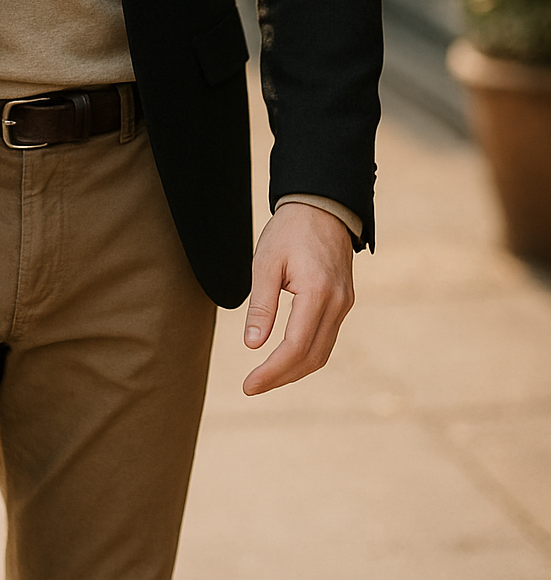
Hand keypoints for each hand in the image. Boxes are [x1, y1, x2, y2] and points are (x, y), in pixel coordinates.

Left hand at [241, 203, 353, 394]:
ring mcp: (344, 303)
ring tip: (266, 377)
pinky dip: (306, 354)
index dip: (271, 371)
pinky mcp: (344, 301)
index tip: (248, 385)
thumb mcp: (266, 262)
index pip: (295, 346)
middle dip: (281, 377)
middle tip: (252, 386)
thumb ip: (261, 305)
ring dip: (294, 370)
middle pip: (312, 357)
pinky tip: (286, 357)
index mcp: (317, 292)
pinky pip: (327, 338)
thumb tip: (253, 345)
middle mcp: (337, 303)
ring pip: (322, 352)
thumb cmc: (290, 230)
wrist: (322, 205)